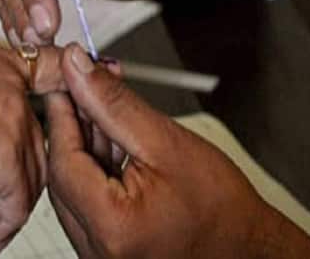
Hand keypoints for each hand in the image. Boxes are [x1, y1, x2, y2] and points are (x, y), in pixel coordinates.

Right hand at [0, 45, 64, 257]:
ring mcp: (16, 122)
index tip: (64, 114)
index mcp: (0, 65)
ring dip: (2, 219)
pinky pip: (15, 208)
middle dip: (18, 184)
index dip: (61, 93)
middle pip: (38, 145)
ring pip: (30, 181)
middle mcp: (15, 90)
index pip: (50, 69)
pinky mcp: (8, 159)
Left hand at [46, 43, 309, 257]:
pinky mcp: (105, 248)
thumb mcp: (165, 142)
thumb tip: (79, 68)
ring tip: (108, 115)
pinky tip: (114, 144)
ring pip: (73, 186)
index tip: (65, 81)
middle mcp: (98, 248)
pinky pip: (85, 200)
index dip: (61, 114)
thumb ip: (114, 103)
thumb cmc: (221, 209)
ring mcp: (99, 252)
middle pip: (63, 174)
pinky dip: (95, 168)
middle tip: (86, 90)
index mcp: (112, 226)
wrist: (247, 248)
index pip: (62, 160)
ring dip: (85, 146)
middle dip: (74, 127)